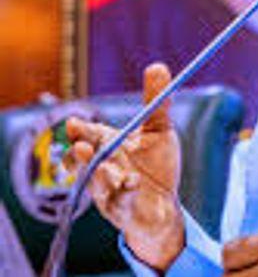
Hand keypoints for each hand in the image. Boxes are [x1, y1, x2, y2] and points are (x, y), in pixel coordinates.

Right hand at [66, 63, 183, 269]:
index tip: (74, 124)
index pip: (88, 135)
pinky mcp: (120, 210)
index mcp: (108, 145)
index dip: (79, 131)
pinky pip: (118, 202)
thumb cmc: (156, 165)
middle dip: (79, 153)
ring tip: (103, 166)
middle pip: (84, 159)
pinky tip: (133, 181)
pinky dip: (123, 191)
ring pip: (96, 182)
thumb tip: (157, 65)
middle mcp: (102, 167)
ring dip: (98, 175)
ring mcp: (107, 190)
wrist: (163, 205)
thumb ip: (156, 102)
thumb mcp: (159, 131)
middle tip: (82, 146)